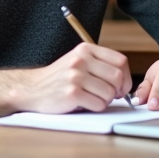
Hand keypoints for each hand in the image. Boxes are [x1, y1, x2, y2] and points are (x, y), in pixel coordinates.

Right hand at [18, 43, 133, 113]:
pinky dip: (96, 107)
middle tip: (111, 96)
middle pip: (117, 77)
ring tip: (93, 98)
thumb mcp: (78, 61)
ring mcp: (75, 76)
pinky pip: (98, 104)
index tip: (121, 86)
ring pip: (109, 93)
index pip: (120, 61)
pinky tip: (85, 104)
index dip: (126, 76)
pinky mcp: (71, 93)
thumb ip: (99, 64)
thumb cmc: (59, 78)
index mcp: (85, 49)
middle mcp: (81, 60)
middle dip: (118, 91)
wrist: (32, 88)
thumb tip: (124, 79)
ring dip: (106, 100)